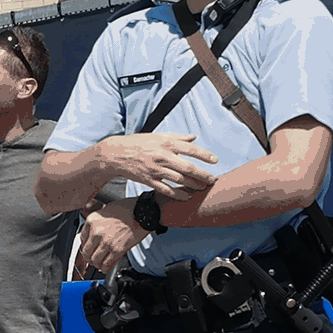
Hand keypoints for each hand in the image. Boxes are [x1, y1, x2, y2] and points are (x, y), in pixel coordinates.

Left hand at [73, 205, 142, 278]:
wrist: (143, 212)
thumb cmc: (128, 208)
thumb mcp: (106, 209)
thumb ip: (98, 221)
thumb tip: (94, 231)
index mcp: (92, 220)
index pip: (82, 239)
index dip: (85, 246)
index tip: (88, 248)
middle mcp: (96, 231)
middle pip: (86, 252)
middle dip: (89, 257)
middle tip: (92, 259)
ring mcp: (106, 241)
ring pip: (95, 260)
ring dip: (96, 264)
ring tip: (99, 264)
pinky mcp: (117, 249)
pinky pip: (107, 263)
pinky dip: (105, 268)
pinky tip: (106, 268)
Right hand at [104, 131, 221, 198]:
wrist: (116, 154)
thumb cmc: (138, 143)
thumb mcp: (158, 136)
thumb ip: (177, 137)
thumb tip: (194, 137)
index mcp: (166, 143)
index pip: (190, 149)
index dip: (204, 155)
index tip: (215, 161)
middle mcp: (162, 156)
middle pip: (188, 167)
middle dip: (202, 175)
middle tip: (213, 180)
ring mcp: (155, 170)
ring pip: (179, 179)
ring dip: (193, 185)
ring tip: (202, 188)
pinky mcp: (149, 180)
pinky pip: (166, 190)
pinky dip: (178, 194)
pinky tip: (187, 197)